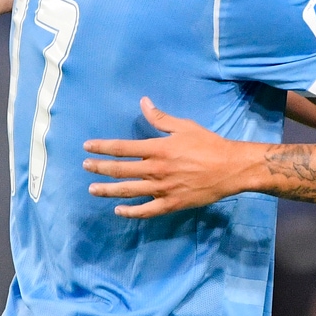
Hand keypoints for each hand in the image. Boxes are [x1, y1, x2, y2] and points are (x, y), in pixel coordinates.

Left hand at [84, 98, 256, 218]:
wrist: (230, 168)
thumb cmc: (208, 144)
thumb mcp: (184, 126)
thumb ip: (160, 118)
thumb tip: (143, 102)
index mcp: (158, 148)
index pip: (122, 148)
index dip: (102, 147)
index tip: (87, 147)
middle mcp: (155, 169)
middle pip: (119, 169)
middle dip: (99, 167)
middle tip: (86, 166)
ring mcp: (162, 189)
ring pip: (127, 191)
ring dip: (107, 190)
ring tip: (93, 189)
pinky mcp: (170, 203)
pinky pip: (145, 211)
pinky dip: (130, 212)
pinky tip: (118, 210)